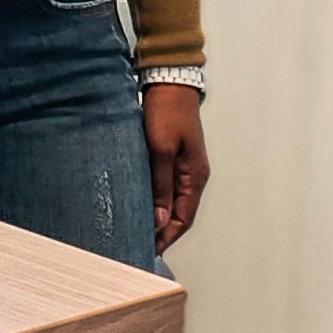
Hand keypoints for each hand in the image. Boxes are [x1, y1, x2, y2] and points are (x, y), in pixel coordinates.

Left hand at [145, 84, 210, 250]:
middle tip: (139, 244)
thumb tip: (161, 220)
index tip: (149, 250)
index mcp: (195, 176)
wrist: (170, 82)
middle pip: (179, 213)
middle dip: (162, 232)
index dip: (167, 237)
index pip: (183, 219)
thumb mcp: (161, 150)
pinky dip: (156, 200)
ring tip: (137, 228)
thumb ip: (161, 186)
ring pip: (173, 202)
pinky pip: (167, 187)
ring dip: (158, 216)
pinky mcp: (174, 158)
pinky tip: (141, 203)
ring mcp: (185, 167)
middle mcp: (193, 175)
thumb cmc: (167, 111)